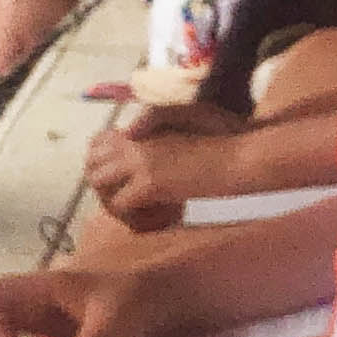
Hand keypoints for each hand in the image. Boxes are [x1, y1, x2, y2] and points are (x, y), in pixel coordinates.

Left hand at [83, 118, 228, 227]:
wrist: (245, 156)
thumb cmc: (227, 136)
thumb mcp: (188, 117)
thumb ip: (153, 121)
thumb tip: (127, 133)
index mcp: (142, 126)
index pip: (98, 143)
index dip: (106, 165)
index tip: (126, 181)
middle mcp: (133, 142)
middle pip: (92, 165)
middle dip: (106, 187)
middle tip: (135, 202)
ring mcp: (139, 162)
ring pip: (99, 186)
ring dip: (117, 203)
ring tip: (148, 213)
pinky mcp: (150, 183)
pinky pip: (121, 206)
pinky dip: (136, 218)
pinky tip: (165, 219)